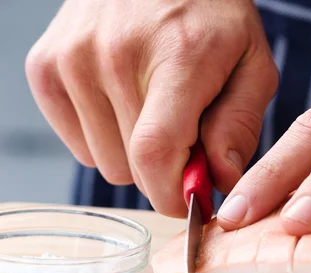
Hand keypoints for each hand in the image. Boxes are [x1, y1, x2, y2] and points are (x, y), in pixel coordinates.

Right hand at [26, 0, 277, 216]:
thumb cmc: (213, 16)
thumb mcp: (252, 63)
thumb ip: (241, 124)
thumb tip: (219, 180)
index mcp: (176, 58)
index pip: (156, 153)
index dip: (172, 194)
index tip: (190, 204)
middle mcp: (114, 57)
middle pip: (132, 166)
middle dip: (165, 168)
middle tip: (185, 137)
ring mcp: (72, 60)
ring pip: (104, 162)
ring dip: (134, 154)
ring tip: (155, 111)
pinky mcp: (46, 66)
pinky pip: (78, 143)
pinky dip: (105, 138)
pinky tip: (126, 104)